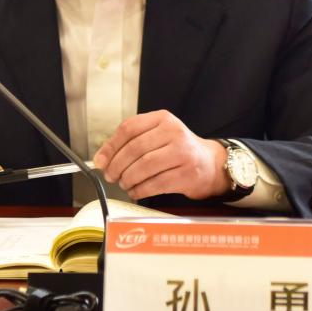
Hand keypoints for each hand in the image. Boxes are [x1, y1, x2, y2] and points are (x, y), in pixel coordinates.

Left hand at [93, 110, 229, 200]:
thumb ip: (132, 142)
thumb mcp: (158, 136)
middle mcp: (174, 132)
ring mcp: (183, 152)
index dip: (111, 146)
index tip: (100, 160)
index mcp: (163, 118)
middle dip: (116, 166)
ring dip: (128, 179)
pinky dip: (140, 190)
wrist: (210, 164)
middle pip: (135, 149)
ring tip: (124, 184)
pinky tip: (135, 192)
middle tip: (110, 176)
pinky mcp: (187, 173)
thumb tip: (102, 159)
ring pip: (144, 167)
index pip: (129, 128)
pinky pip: (156, 184)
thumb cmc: (178, 150)